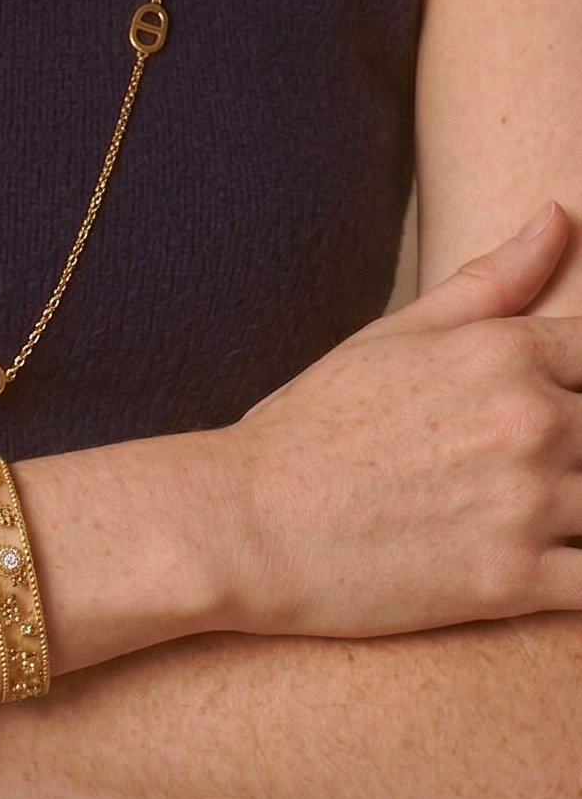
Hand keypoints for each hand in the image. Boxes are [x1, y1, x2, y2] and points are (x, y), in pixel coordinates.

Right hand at [218, 200, 581, 640]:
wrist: (250, 520)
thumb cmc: (317, 423)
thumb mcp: (398, 334)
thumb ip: (492, 279)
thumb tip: (560, 214)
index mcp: (504, 352)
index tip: (552, 404)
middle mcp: (530, 420)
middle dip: (578, 444)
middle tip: (513, 459)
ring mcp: (529, 505)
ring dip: (580, 511)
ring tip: (523, 508)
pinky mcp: (517, 584)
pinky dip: (581, 575)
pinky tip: (543, 563)